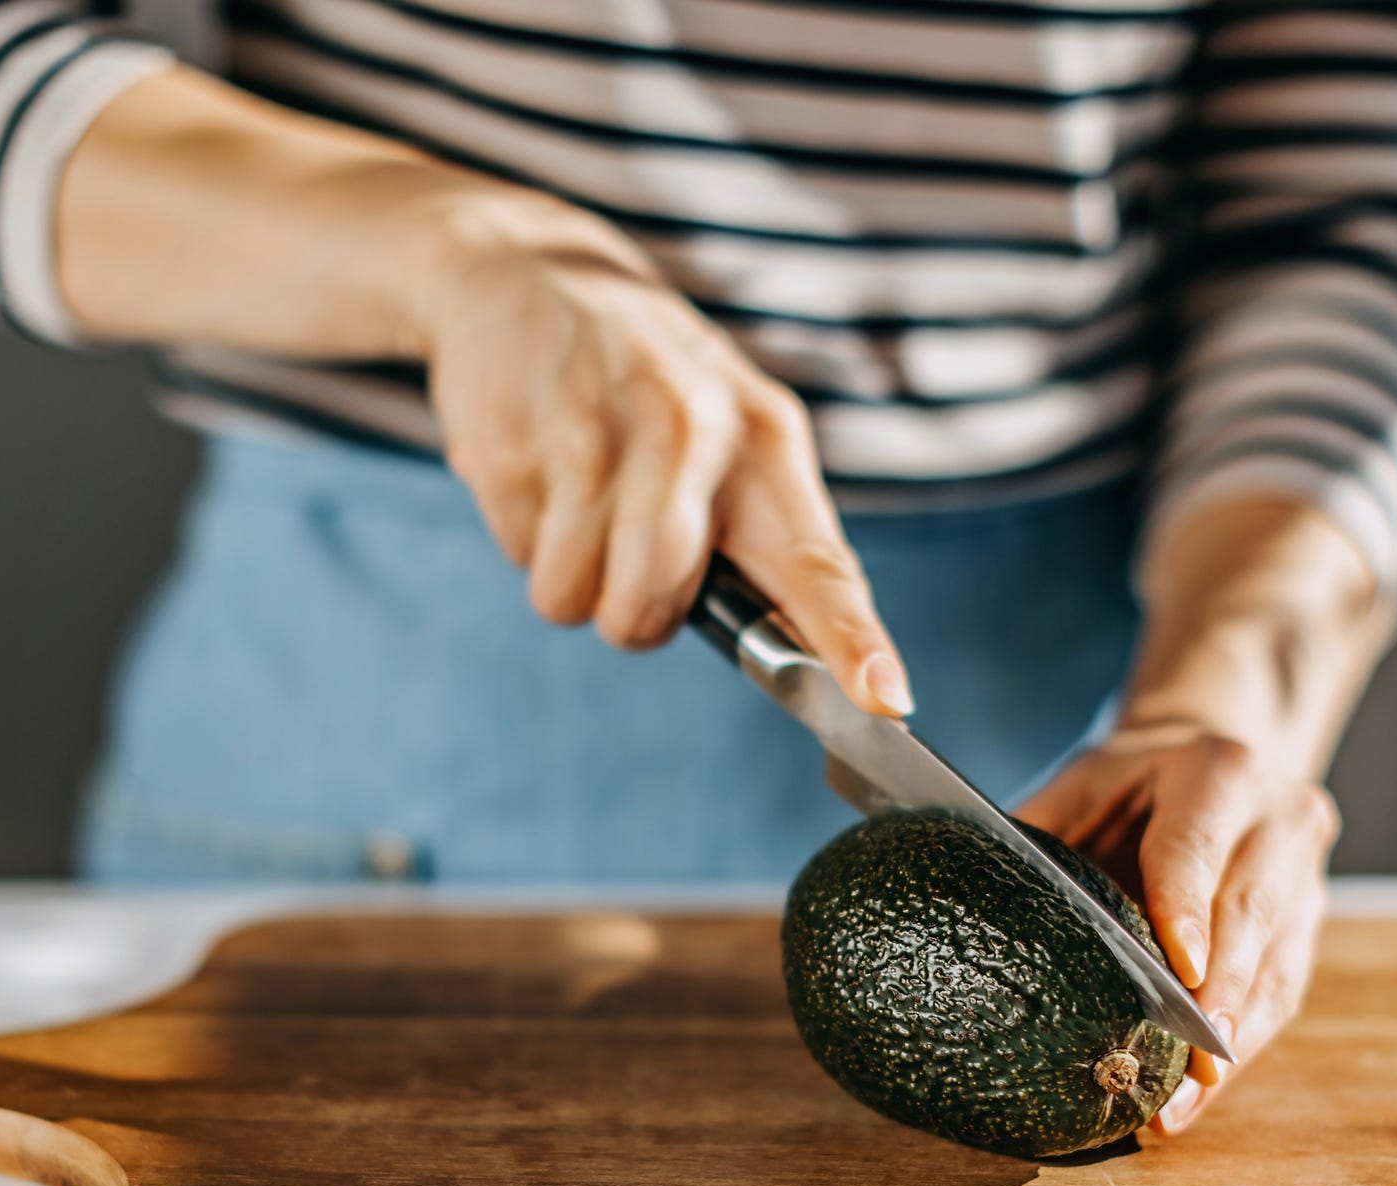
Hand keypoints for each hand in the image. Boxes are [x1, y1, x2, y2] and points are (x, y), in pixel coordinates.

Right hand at [420, 193, 911, 716]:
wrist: (528, 275)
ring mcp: (593, 433)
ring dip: (569, 576)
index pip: (816, 559)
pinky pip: (518, 553)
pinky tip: (539, 464)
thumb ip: (761, 533)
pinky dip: (523, 531)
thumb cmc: (646, 385)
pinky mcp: (511, 441)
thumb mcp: (728, 429)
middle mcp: (688, 430)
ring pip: (572, 598)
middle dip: (630, 612)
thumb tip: (795, 660)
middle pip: (651, 610)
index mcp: (763, 437)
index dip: (850, 638)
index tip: (885, 700)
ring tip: (578, 495)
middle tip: (626, 550)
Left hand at [1015, 722, 1340, 1135]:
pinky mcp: (1307, 925)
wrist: (1210, 759)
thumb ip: (1044, 830)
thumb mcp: (1081, 783)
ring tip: (1181, 1107)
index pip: (1196, 850)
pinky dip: (1240, 1048)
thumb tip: (970, 889)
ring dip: (1231, 1045)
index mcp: (1219, 773)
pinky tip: (1200, 1094)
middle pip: (1248, 917)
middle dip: (1216, 998)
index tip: (1182, 974)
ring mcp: (1305, 877)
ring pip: (1273, 968)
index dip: (1187, 912)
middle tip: (1187, 1066)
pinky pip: (1280, 993)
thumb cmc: (1127, 782)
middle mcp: (1279, 822)